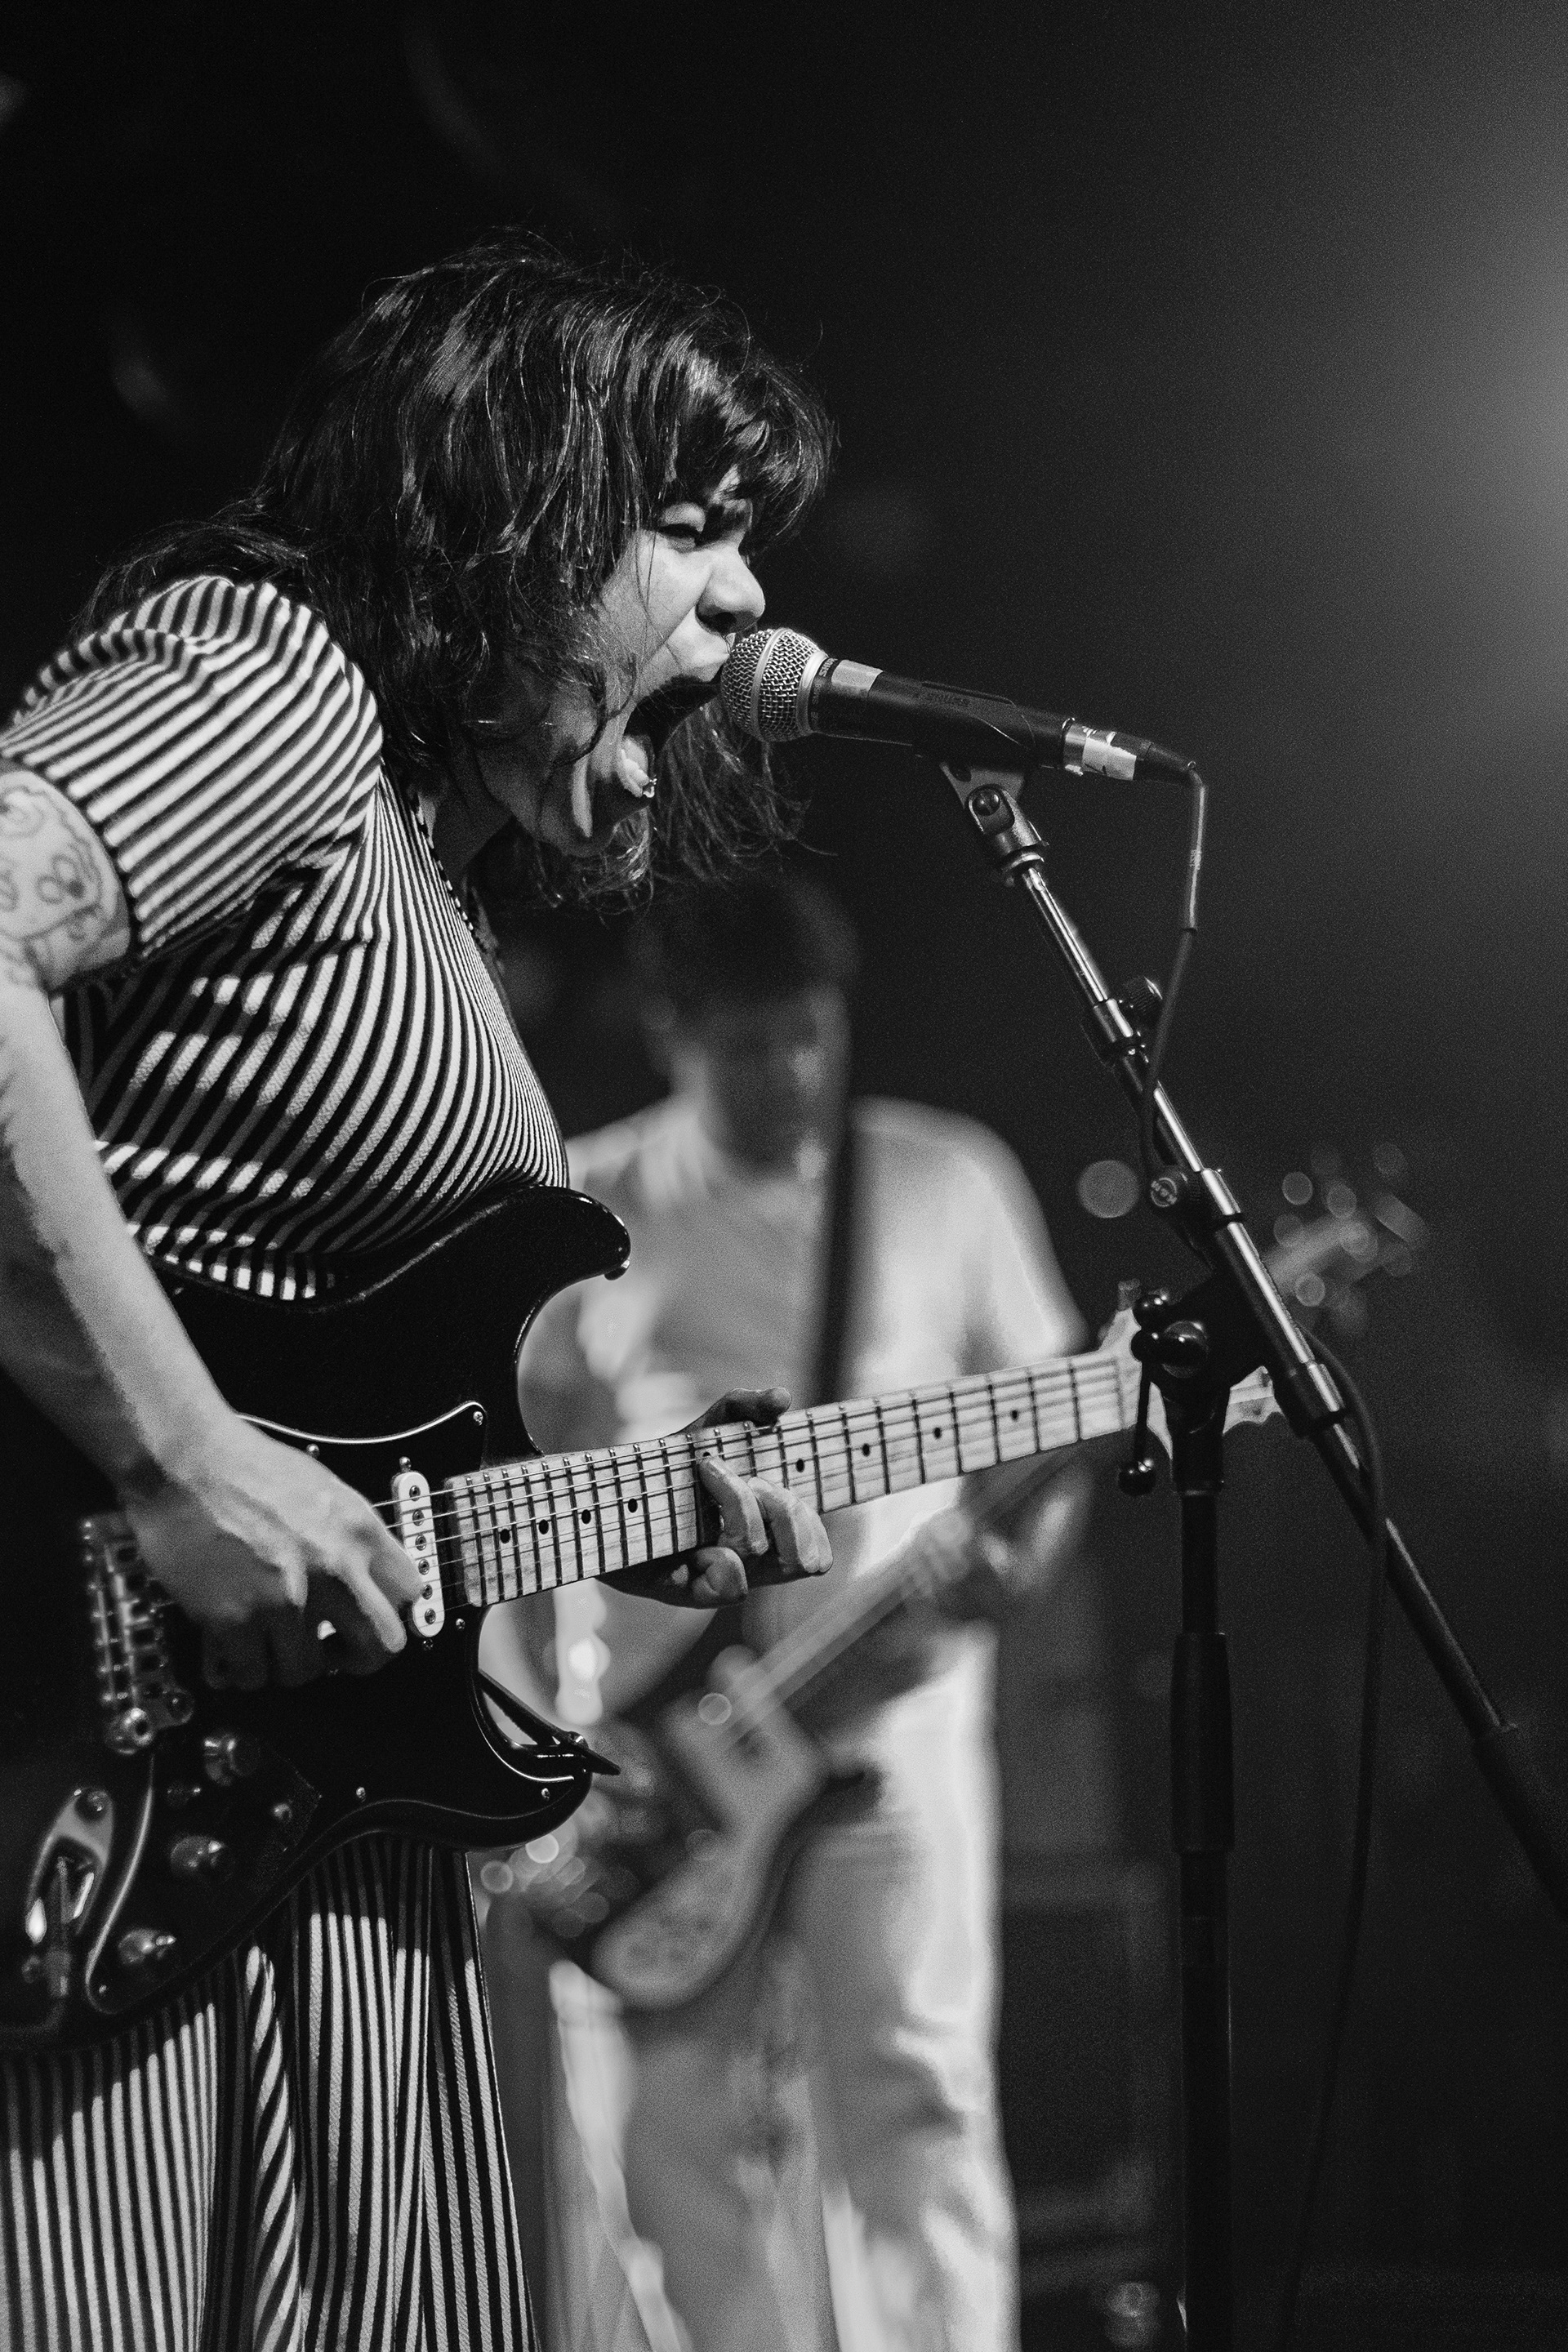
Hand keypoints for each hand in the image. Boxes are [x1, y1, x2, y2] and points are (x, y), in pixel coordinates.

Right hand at [123, 1413, 425, 1688]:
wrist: (183, 1461)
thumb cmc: (243, 1465)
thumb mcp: (322, 1488)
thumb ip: (348, 1535)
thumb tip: (361, 1574)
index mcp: (358, 1529)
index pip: (411, 1592)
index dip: (392, 1611)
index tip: (370, 1618)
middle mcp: (333, 1569)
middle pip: (380, 1646)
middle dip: (356, 1657)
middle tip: (332, 1652)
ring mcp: (286, 1599)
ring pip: (306, 1670)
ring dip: (286, 1662)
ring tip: (268, 1643)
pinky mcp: (236, 1620)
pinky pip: (252, 1674)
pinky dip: (242, 1668)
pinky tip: (233, 1647)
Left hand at [608, 1386, 832, 1608]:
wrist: (607, 1493)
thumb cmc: (669, 1466)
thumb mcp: (708, 1427)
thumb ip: (746, 1407)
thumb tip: (784, 1397)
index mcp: (766, 1536)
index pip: (816, 1555)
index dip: (810, 1527)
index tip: (777, 1488)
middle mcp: (749, 1566)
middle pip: (803, 1559)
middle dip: (784, 1508)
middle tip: (747, 1479)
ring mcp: (719, 1580)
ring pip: (760, 1555)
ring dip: (742, 1506)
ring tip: (711, 1475)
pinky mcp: (686, 1591)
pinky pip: (730, 1585)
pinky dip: (719, 1556)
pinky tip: (692, 1538)